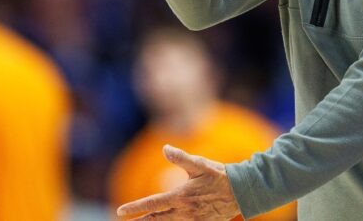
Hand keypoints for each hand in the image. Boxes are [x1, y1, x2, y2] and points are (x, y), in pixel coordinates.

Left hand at [117, 145, 241, 220]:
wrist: (242, 191)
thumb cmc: (220, 175)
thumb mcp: (199, 164)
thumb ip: (180, 157)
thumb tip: (164, 148)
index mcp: (180, 196)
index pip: (152, 204)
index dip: (135, 208)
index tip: (120, 211)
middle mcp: (184, 211)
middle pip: (156, 219)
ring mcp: (193, 220)